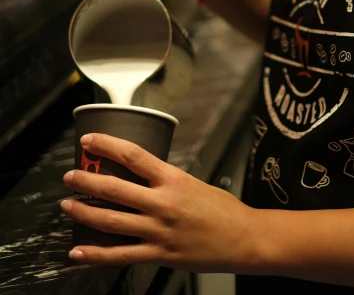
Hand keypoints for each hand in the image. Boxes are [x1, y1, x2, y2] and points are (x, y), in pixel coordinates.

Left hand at [61, 134, 258, 269]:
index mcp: (173, 179)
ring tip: (67, 205)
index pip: (133, 155)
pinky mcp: (159, 254)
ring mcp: (159, 230)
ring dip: (84, 212)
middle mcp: (163, 203)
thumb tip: (141, 176)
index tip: (89, 141)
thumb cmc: (223, 209)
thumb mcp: (194, 182)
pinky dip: (95, 254)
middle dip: (86, 180)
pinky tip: (77, 251)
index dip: (107, 145)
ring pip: (111, 221)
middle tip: (69, 175)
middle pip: (114, 188)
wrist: (244, 238)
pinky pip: (120, 255)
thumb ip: (167, 180)